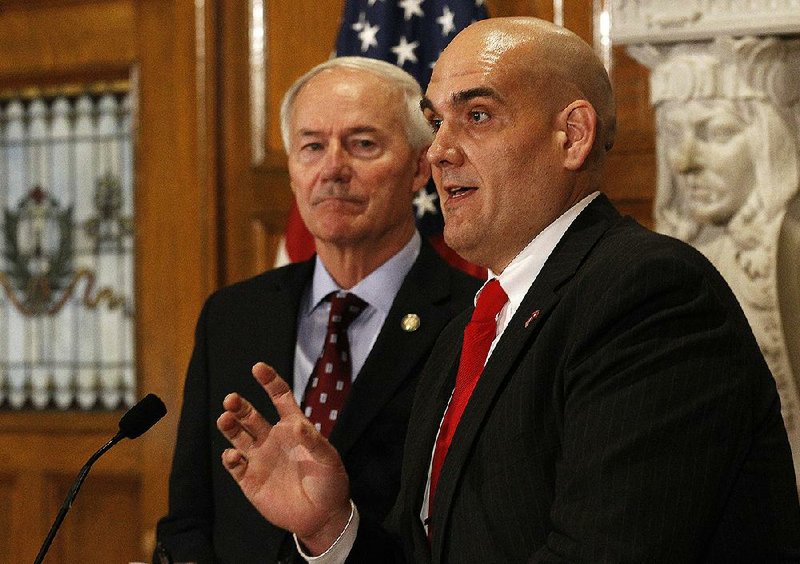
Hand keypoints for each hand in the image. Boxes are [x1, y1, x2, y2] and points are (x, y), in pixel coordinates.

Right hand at [217, 362, 351, 554]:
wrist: (322, 516)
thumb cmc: (330, 482)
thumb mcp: (329, 460)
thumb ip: (314, 441)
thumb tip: (296, 425)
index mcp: (293, 427)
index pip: (279, 398)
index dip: (269, 381)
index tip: (258, 368)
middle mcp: (273, 439)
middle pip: (251, 415)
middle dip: (239, 405)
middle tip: (231, 399)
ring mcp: (260, 458)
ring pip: (238, 436)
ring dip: (230, 426)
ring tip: (225, 418)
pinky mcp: (250, 480)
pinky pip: (235, 466)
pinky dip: (231, 458)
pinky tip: (234, 455)